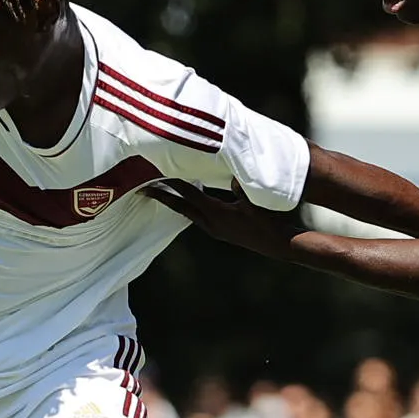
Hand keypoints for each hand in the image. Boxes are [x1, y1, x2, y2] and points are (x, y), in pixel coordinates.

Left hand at [146, 181, 300, 256]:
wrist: (275, 243)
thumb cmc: (267, 220)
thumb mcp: (254, 200)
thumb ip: (241, 185)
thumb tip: (231, 174)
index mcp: (216, 213)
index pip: (189, 194)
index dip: (172, 184)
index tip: (155, 176)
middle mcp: (210, 223)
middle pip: (180, 206)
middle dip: (162, 196)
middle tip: (144, 188)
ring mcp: (213, 229)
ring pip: (187, 212)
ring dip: (174, 202)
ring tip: (160, 191)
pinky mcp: (218, 231)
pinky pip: (197, 216)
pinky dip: (188, 206)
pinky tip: (188, 200)